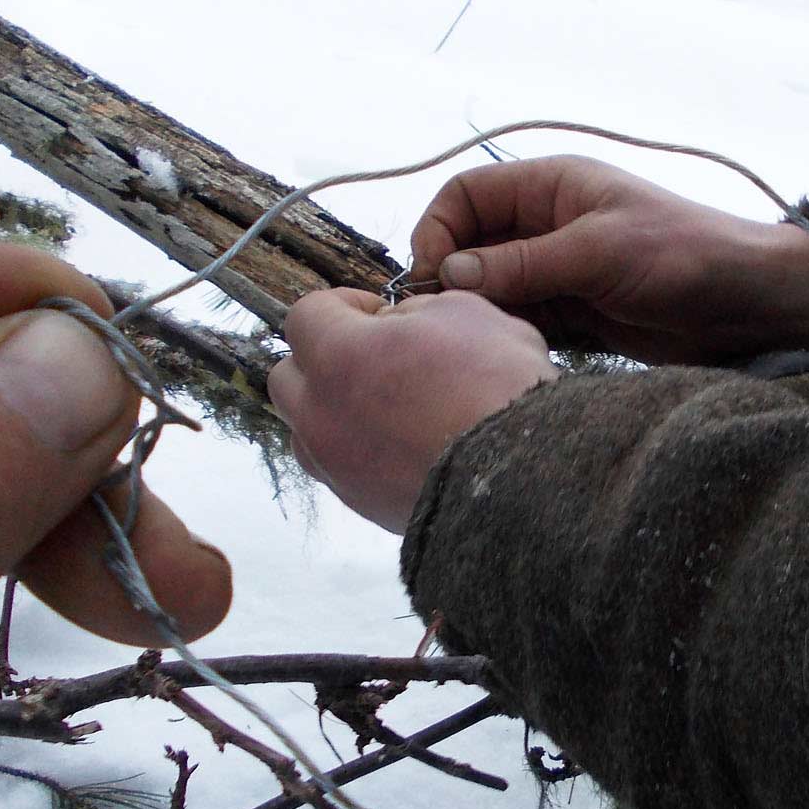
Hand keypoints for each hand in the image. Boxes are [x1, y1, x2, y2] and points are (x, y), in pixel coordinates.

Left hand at [267, 289, 558, 532]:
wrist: (521, 479)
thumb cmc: (496, 387)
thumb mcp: (468, 312)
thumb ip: (418, 309)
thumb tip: (400, 321)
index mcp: (338, 356)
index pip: (305, 314)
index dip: (344, 305)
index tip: (378, 312)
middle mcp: (320, 414)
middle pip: (288, 376)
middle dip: (322, 359)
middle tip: (374, 358)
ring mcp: (336, 466)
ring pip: (305, 429)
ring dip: (331, 410)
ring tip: (383, 408)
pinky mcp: (360, 504)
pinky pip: (339, 468)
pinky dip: (358, 452)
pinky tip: (403, 446)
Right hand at [410, 156, 808, 363]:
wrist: (750, 305)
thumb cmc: (684, 255)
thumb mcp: (597, 252)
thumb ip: (521, 265)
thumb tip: (446, 275)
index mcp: (550, 187)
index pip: (466, 196)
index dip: (438, 230)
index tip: (433, 278)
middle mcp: (546, 225)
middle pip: (470, 246)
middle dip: (452, 281)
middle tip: (446, 323)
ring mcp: (558, 272)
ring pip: (492, 291)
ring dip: (479, 315)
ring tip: (474, 344)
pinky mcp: (575, 316)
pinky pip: (522, 323)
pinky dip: (507, 337)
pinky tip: (504, 356)